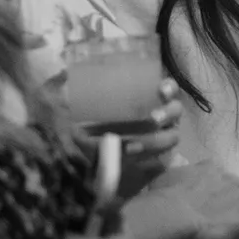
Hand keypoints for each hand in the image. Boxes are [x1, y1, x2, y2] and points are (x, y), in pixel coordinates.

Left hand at [73, 79, 184, 196]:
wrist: (81, 161)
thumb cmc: (85, 126)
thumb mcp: (77, 107)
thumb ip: (68, 90)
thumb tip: (63, 74)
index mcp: (147, 99)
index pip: (168, 88)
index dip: (169, 87)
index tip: (160, 90)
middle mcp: (159, 117)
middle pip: (176, 112)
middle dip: (167, 114)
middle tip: (152, 119)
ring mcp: (160, 139)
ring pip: (171, 138)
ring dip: (154, 141)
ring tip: (131, 148)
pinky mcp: (156, 161)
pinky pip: (161, 161)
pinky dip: (149, 162)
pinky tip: (132, 163)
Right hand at [131, 160, 238, 238]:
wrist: (173, 212)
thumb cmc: (164, 193)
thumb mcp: (167, 176)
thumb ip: (176, 176)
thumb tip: (173, 183)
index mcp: (212, 168)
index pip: (217, 178)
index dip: (212, 190)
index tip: (204, 200)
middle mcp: (230, 180)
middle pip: (233, 192)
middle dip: (226, 202)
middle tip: (211, 216)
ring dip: (235, 217)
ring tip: (223, 230)